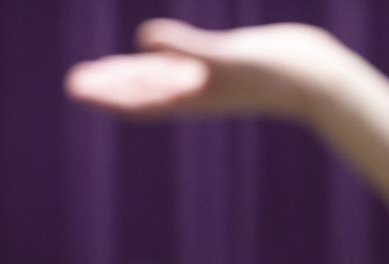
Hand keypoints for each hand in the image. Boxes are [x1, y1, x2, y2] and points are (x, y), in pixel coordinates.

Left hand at [65, 19, 353, 121]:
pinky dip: (160, 59)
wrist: (314, 76)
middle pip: (139, 93)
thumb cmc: (272, 71)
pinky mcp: (221, 63)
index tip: (76, 87)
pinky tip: (148, 50)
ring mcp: (207, 80)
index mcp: (188, 98)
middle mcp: (193, 93)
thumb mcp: (222, 56)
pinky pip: (181, 64)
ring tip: (98, 69)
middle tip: (74, 81)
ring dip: (127, 75)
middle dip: (106, 87)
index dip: (104, 94)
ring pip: (157, 79)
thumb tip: (144, 38)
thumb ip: (183, 47)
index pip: (135, 101)